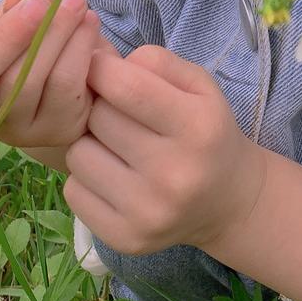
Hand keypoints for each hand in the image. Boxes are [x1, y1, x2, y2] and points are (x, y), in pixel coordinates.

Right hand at [0, 0, 119, 149]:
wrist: (86, 78)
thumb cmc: (41, 36)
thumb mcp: (25, 15)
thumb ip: (19, 5)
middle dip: (4, 38)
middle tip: (37, 6)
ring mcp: (13, 126)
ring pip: (22, 83)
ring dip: (52, 34)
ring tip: (75, 2)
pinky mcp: (53, 129)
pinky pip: (62, 85)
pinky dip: (78, 47)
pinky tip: (89, 22)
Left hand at [63, 45, 267, 256]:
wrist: (228, 202)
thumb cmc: (207, 130)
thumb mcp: (198, 84)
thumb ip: (154, 61)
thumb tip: (102, 64)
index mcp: (197, 127)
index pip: (126, 86)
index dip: (103, 69)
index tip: (102, 69)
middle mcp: (174, 175)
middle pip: (98, 118)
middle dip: (100, 105)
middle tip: (116, 112)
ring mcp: (148, 213)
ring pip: (78, 155)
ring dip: (90, 142)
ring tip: (115, 145)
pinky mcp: (126, 239)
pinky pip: (73, 192)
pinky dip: (85, 178)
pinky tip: (112, 175)